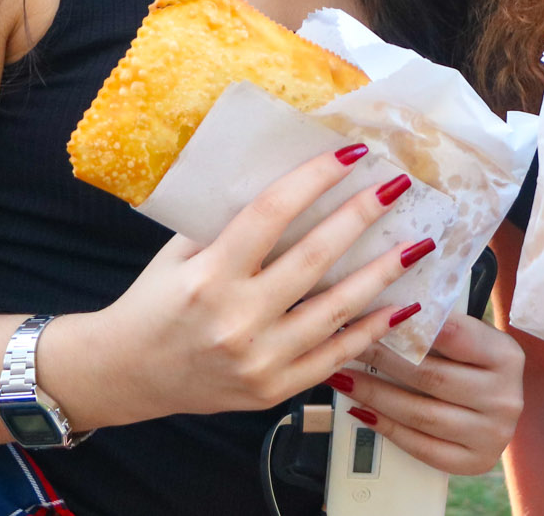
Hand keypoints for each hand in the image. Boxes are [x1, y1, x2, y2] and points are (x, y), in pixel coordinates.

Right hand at [44, 146, 432, 429]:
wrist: (127, 373)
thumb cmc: (155, 301)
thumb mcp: (180, 253)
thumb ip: (229, 224)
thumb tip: (292, 182)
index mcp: (209, 275)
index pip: (272, 214)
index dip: (315, 179)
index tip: (351, 153)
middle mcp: (236, 318)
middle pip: (314, 258)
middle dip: (360, 217)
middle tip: (397, 188)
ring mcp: (259, 360)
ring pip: (336, 310)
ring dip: (382, 275)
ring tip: (417, 245)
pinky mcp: (273, 390)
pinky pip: (335, 356)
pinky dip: (371, 331)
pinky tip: (401, 307)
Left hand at [333, 311, 523, 475]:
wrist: (500, 408)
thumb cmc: (476, 364)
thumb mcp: (472, 336)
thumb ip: (440, 324)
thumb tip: (385, 310)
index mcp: (506, 356)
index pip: (454, 335)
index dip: (410, 325)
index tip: (374, 315)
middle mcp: (505, 397)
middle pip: (431, 377)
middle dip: (382, 359)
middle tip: (350, 344)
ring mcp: (492, 434)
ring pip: (421, 414)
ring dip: (375, 395)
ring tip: (345, 378)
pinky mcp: (474, 461)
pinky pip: (422, 446)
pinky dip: (387, 428)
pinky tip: (362, 412)